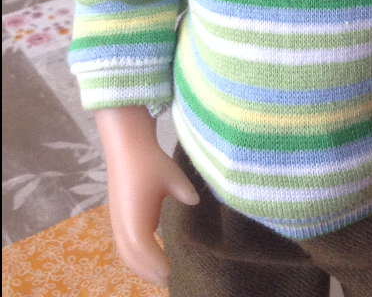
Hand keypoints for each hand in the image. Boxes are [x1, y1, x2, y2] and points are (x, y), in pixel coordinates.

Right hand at [94, 106, 198, 287]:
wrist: (127, 147)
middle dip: (151, 273)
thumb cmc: (150, 161)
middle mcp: (123, 227)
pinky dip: (135, 258)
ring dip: (142, 267)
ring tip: (161, 276)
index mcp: (135, 221)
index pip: (145, 252)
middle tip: (171, 281)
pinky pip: (125, 247)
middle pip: (134, 260)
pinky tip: (149, 258)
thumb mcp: (172, 175)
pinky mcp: (118, 219)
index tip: (173, 276)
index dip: (158, 266)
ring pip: (127, 255)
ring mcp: (118, 224)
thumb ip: (184, 191)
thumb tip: (195, 202)